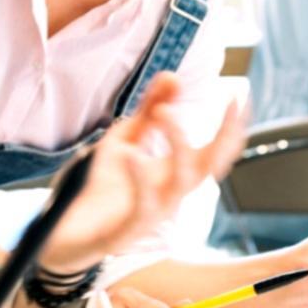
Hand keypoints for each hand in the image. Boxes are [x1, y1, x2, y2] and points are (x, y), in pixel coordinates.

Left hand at [38, 72, 244, 273]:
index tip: (239, 93)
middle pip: (212, 166)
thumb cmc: (103, 186)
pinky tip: (131, 154)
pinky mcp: (128, 230)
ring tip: (163, 112)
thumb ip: (149, 111)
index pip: (217, 151)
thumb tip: (173, 75)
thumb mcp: (125, 139)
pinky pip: (144, 206)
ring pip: (183, 182)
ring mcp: (153, 213)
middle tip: (227, 101)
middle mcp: (172, 193)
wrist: (68, 232)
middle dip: (225, 134)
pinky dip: (141, 179)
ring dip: (179, 143)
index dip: (232, 125)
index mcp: (176, 173)